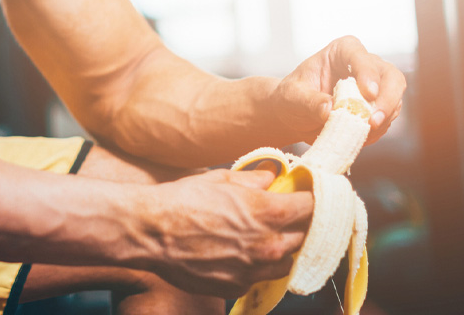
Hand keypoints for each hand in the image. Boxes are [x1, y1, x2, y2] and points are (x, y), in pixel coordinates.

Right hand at [142, 168, 312, 297]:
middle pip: (305, 236)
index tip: (310, 197)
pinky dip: (256, 266)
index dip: (312, 200)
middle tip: (286, 216)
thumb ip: (252, 179)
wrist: (151, 232)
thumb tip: (269, 178)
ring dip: (282, 249)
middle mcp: (267, 244)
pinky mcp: (237, 285)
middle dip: (298, 225)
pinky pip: (260, 277)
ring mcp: (253, 269)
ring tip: (265, 238)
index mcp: (266, 212)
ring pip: (287, 262)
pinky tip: (240, 254)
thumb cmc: (181, 201)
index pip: (311, 207)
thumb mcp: (218, 178)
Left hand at [272, 35, 406, 145]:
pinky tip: (356, 136)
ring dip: (382, 120)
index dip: (368, 73)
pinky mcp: (378, 108)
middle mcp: (364, 65)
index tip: (369, 93)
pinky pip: (387, 120)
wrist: (296, 114)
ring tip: (358, 133)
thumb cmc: (292, 97)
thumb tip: (328, 109)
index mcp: (341, 52)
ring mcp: (376, 87)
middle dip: (387, 100)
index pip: (360, 56)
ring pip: (394, 100)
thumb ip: (308, 101)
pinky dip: (376, 131)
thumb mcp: (292, 97)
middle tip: (374, 121)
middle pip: (391, 77)